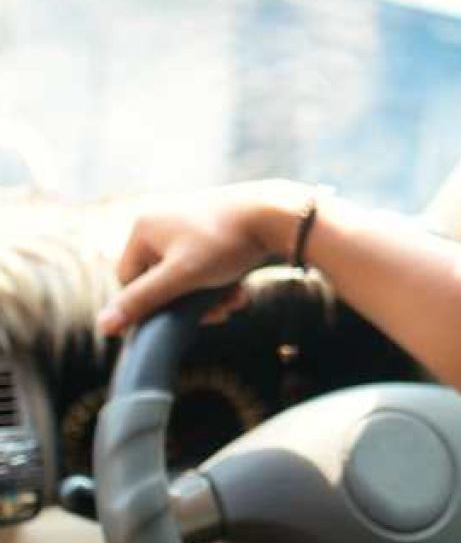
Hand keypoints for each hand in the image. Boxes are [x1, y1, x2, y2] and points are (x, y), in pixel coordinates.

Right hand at [97, 182, 301, 334]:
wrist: (276, 215)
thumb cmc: (225, 243)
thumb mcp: (181, 277)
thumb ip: (143, 301)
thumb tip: (102, 327)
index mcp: (143, 227)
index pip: (128, 280)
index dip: (151, 304)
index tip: (179, 319)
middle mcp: (161, 220)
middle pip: (161, 280)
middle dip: (188, 303)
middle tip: (218, 313)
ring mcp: (188, 223)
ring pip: (187, 276)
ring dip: (209, 296)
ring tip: (233, 301)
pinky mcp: (213, 229)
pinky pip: (206, 265)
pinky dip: (220, 282)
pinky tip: (240, 291)